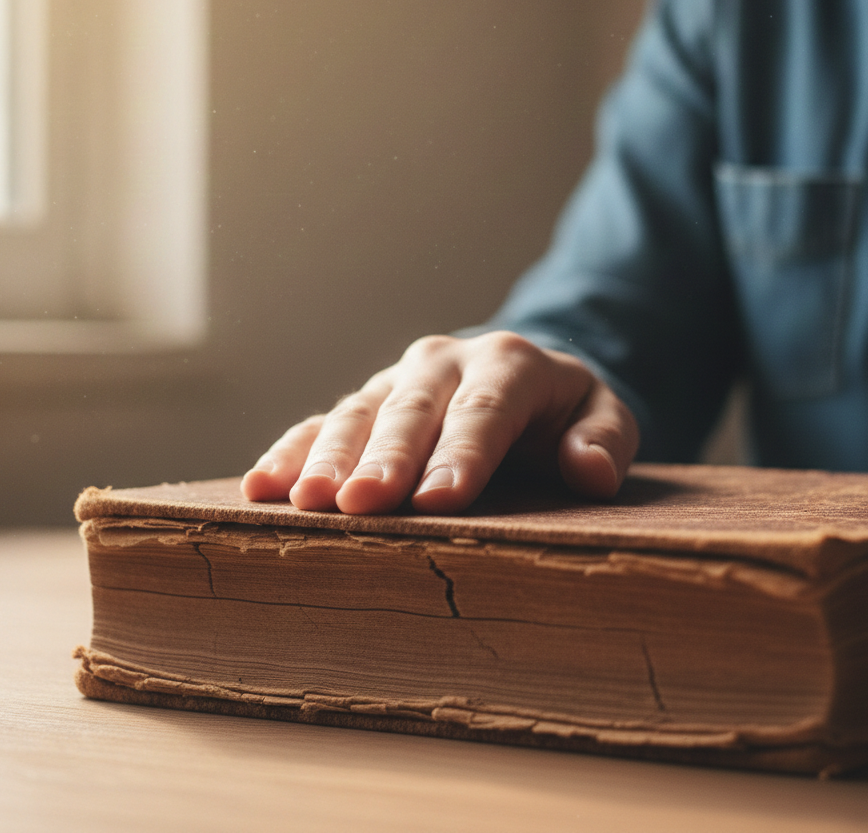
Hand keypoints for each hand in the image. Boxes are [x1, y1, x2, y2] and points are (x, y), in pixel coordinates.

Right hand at [240, 331, 638, 514]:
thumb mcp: (602, 413)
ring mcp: (398, 381)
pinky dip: (292, 452)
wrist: (518, 379)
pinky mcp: (366, 402)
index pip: (484, 412)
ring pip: (359, 414)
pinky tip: (262, 486)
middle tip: (356, 504)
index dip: (460, 456)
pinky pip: (321, 423)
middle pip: (412, 412)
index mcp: (508, 364)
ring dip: (328, 457)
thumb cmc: (563, 412)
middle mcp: (445, 364)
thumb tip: (592, 470)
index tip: (437, 502)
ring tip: (303, 501)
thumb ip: (605, 436)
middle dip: (384, 459)